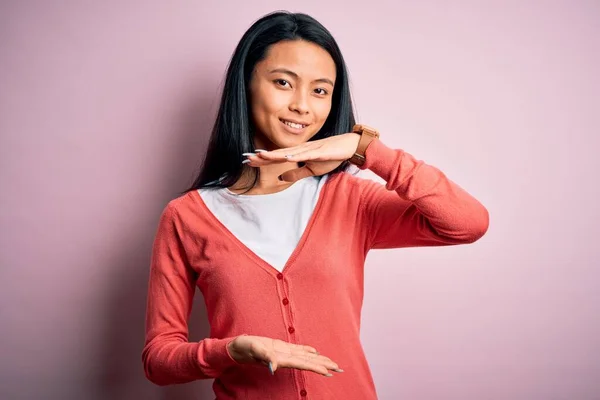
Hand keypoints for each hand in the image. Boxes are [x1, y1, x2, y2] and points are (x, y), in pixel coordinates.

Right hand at [227, 335, 342, 376]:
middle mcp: (285, 357)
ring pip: (306, 357)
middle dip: (324, 365)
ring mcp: (284, 352)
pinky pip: (298, 349)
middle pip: (309, 362)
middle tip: (339, 369)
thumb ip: (265, 358)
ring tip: (332, 363)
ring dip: (319, 360)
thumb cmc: (245, 348)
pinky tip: (315, 352)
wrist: (237, 348)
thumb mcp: (255, 350)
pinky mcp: (281, 347)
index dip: (316, 367)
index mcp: (282, 359)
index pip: (303, 364)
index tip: (329, 371)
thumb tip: (274, 367)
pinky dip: (308, 351)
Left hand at [244, 133, 359, 181]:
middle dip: (262, 156)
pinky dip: (295, 155)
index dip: (262, 160)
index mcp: (297, 153)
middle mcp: (300, 149)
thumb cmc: (330, 156)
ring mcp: (309, 149)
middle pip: (278, 153)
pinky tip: (286, 157)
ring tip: (260, 156)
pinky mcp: (319, 151)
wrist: (348, 146)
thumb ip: (296, 173)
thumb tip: (282, 178)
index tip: (248, 161)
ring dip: (274, 154)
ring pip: (288, 152)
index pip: (276, 157)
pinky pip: (306, 154)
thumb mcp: (311, 169)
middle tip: (246, 158)